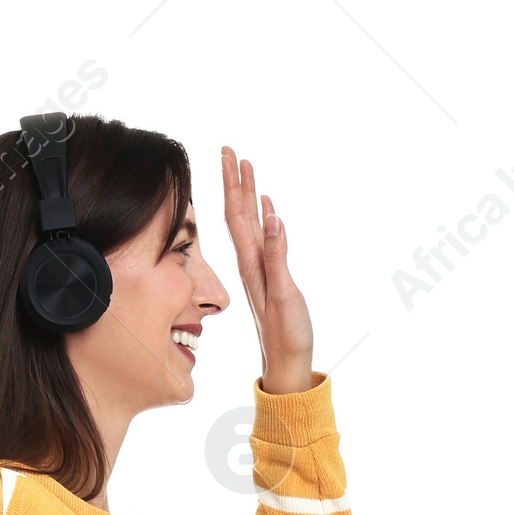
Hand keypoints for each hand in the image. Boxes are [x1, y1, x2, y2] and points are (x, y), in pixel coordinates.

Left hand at [220, 146, 313, 391]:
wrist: (286, 364)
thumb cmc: (286, 335)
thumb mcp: (283, 294)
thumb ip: (276, 256)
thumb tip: (270, 218)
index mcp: (250, 262)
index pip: (235, 214)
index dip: (231, 183)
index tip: (227, 154)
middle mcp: (251, 262)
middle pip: (239, 213)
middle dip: (235, 180)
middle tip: (231, 150)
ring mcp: (259, 269)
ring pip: (249, 224)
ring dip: (247, 195)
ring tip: (247, 169)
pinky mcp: (269, 277)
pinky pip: (262, 239)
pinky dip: (262, 218)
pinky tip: (264, 208)